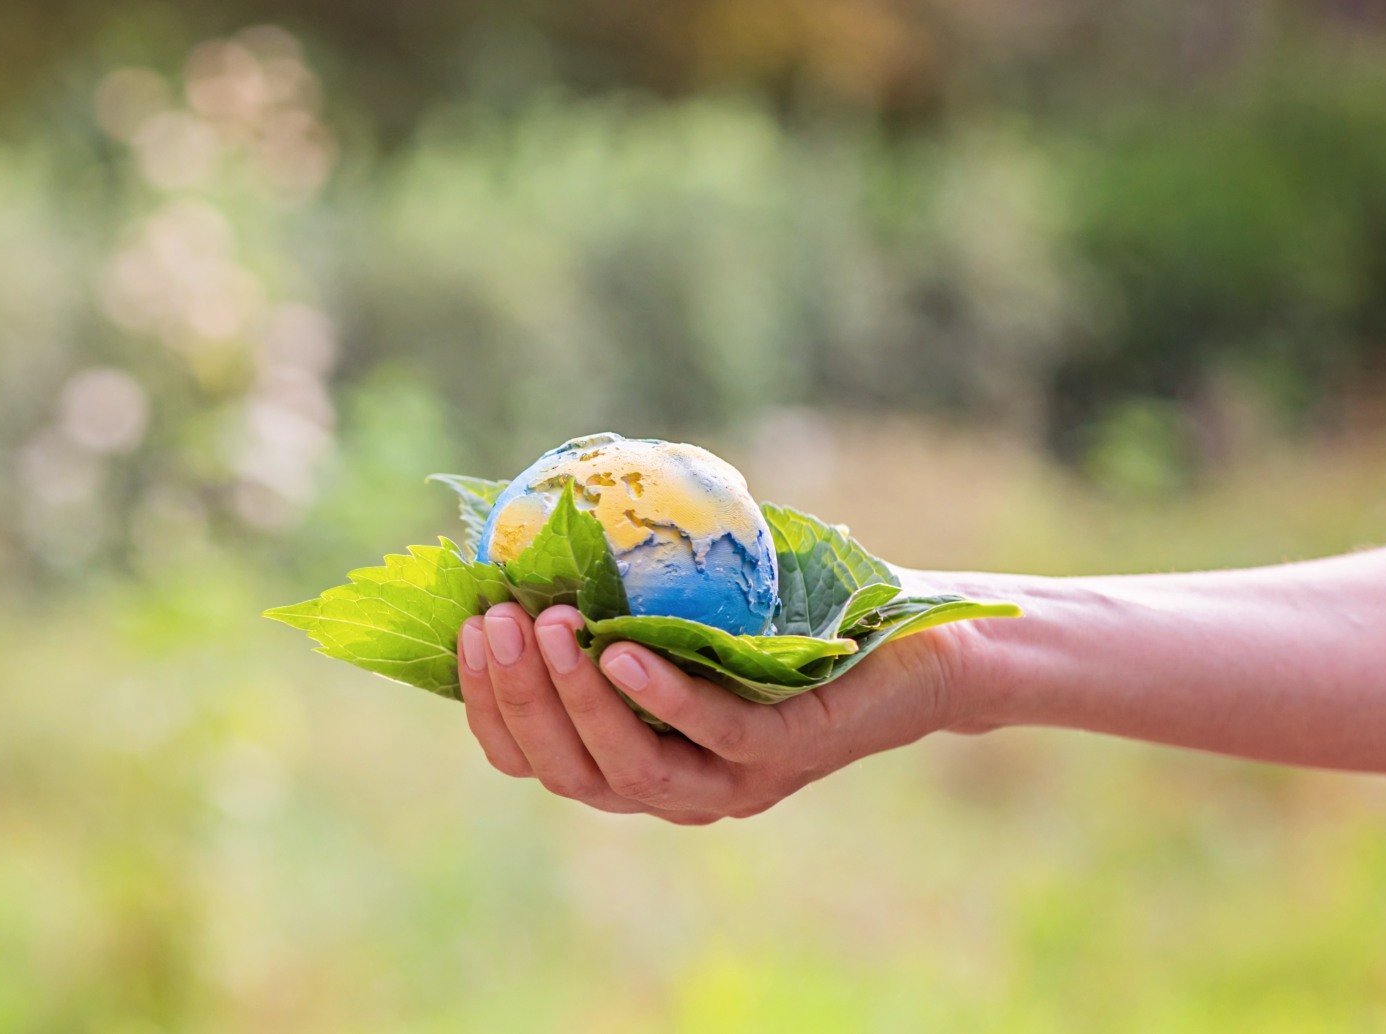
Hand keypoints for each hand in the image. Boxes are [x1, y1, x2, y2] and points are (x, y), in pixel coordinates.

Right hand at [456, 601, 982, 822]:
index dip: (489, 708)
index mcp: (639, 763)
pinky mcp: (788, 754)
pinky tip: (620, 651)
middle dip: (519, 697)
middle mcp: (677, 791)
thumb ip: (616, 594)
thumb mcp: (688, 606)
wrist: (922, 644)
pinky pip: (711, 732)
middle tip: (492, 620)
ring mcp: (733, 781)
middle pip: (568, 770)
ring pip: (627, 768)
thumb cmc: (794, 618)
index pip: (535, 759)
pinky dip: (659, 696)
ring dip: (574, 697)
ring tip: (545, 625)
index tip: (463, 634)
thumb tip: (526, 521)